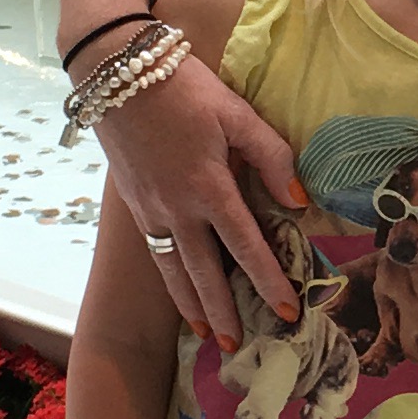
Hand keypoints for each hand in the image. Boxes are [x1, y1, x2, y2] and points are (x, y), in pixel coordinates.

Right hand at [93, 47, 305, 342]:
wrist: (117, 73)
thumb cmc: (184, 88)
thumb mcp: (236, 113)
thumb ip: (272, 156)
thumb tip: (300, 201)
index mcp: (208, 187)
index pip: (245, 247)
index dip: (268, 281)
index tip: (286, 312)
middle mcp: (177, 208)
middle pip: (203, 273)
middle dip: (223, 311)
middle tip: (238, 345)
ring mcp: (150, 209)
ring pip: (173, 269)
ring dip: (190, 305)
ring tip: (206, 334)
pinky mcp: (134, 203)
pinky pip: (156, 252)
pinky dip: (169, 278)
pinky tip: (178, 288)